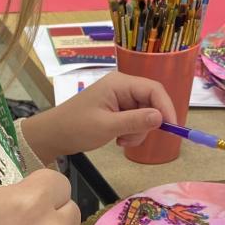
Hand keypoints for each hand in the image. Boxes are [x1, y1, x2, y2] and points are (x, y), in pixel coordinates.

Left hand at [20, 71, 176, 164]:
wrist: (53, 135)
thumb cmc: (76, 127)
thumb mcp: (107, 126)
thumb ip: (135, 121)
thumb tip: (161, 117)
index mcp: (119, 83)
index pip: (154, 89)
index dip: (166, 107)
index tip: (172, 127)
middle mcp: (122, 87)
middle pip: (151, 103)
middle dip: (147, 124)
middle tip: (132, 139)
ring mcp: (119, 98)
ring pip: (144, 114)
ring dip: (137, 131)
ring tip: (120, 141)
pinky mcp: (116, 109)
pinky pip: (134, 120)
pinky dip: (131, 132)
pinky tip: (117, 140)